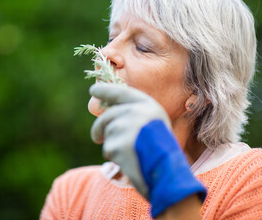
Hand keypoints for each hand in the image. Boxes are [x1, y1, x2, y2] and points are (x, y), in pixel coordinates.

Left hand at [90, 83, 205, 217]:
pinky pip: (108, 150)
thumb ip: (136, 116)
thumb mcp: (155, 125)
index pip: (120, 92)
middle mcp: (135, 112)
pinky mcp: (118, 144)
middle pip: (107, 116)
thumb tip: (109, 115)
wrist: (167, 170)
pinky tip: (129, 161)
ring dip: (112, 145)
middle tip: (96, 137)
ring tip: (129, 154)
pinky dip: (115, 157)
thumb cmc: (162, 149)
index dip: (106, 90)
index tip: (93, 90)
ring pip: (107, 134)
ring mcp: (125, 127)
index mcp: (147, 105)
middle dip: (99, 128)